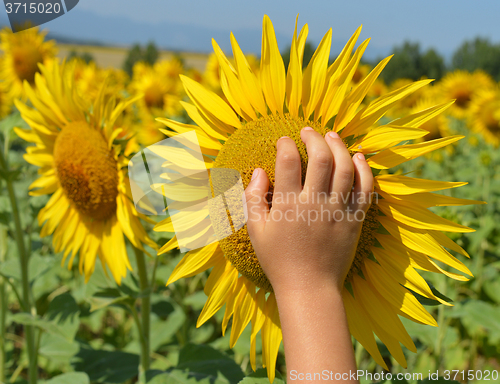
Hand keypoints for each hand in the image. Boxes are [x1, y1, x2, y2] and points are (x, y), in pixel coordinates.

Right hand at [244, 127, 373, 295]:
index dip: (286, 144)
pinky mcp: (355, 220)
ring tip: (332, 136)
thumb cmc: (279, 260)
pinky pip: (365, 189)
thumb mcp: (256, 231)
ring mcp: (338, 211)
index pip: (288, 161)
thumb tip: (258, 171)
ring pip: (345, 168)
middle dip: (314, 137)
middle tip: (308, 131)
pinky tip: (358, 156)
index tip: (284, 141)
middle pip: (320, 157)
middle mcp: (315, 203)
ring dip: (339, 146)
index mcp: (288, 205)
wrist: (309, 288)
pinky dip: (364, 169)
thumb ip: (253, 199)